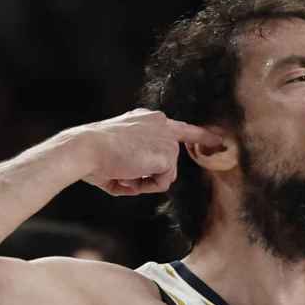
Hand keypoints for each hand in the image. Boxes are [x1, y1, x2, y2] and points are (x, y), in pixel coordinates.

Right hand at [71, 109, 222, 195]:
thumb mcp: (117, 153)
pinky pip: (163, 182)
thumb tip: (147, 182)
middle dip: (157, 172)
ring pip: (166, 173)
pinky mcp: (168, 153)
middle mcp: (161, 123)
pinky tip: (130, 175)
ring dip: (146, 180)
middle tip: (140, 172)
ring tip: (124, 171)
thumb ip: (138, 163)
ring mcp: (166, 138)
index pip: (180, 128)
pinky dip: (147, 185)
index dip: (200, 136)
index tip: (218, 141)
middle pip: (172, 158)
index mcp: (147, 119)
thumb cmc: (93, 154)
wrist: (86, 148)